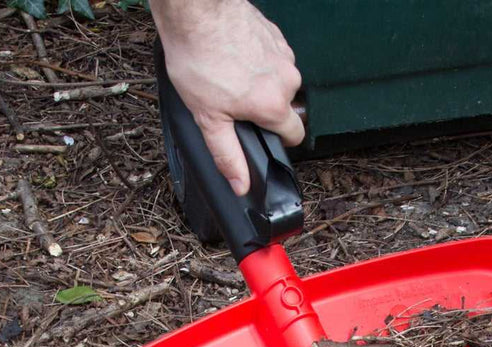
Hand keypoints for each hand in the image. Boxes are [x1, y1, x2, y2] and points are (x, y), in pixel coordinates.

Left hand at [151, 0, 303, 194]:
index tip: (260, 134)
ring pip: (278, 79)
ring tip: (230, 74)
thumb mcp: (207, 118)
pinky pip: (273, 57)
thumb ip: (227, 155)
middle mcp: (287, 79)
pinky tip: (234, 55)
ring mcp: (284, 54)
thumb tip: (241, 185)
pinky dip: (257, 60)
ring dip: (260, 82)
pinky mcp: (276, 35)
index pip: (295, 135)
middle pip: (285, 105)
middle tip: (233, 100)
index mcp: (274, 105)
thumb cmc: (199, 59)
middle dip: (263, 108)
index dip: (278, 139)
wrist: (196, 12)